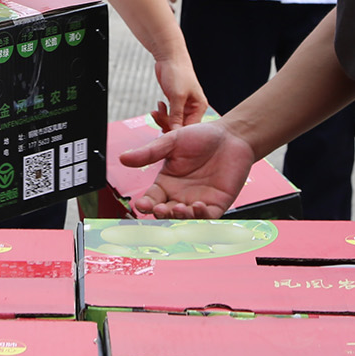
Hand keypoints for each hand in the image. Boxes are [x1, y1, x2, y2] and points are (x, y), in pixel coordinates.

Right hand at [120, 120, 256, 218]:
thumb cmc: (202, 137)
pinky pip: (207, 218)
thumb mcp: (171, 142)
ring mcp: (198, 201)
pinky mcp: (217, 204)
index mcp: (166, 182)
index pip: (151, 200)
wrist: (231, 135)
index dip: (145, 205)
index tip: (142, 205)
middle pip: (166, 214)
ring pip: (185, 219)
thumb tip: (123, 158)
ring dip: (180, 218)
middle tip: (161, 209)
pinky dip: (201, 217)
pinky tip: (198, 206)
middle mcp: (180, 195)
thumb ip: (148, 153)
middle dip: (162, 215)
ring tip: (180, 208)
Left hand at [151, 51, 207, 130]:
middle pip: (181, 126)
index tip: (165, 131)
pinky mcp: (174, 102)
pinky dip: (162, 113)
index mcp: (200, 107)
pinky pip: (169, 115)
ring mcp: (183, 106)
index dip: (177, 131)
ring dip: (163, 118)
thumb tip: (175, 132)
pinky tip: (158, 105)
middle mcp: (193, 108)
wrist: (169, 57)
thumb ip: (176, 115)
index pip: (190, 127)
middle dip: (168, 123)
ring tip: (156, 111)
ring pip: (173, 121)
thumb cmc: (178, 73)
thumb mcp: (177, 96)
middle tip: (158, 116)